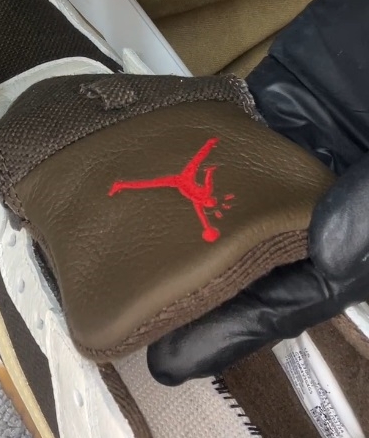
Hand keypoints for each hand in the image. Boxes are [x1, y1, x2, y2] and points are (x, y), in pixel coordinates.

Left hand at [148, 0, 368, 384]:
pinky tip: (147, 178)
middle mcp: (317, 204)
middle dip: (192, 283)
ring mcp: (288, 156)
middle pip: (245, 257)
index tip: (168, 358)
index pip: (287, 297)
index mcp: (352, 235)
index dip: (230, 330)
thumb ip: (368, 213)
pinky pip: (218, 144)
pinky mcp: (269, 112)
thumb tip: (320, 254)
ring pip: (225, 202)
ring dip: (181, 224)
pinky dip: (186, 161)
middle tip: (132, 306)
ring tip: (125, 249)